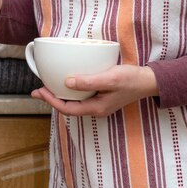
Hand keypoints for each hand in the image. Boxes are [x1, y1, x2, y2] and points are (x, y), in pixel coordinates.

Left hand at [31, 65, 158, 116]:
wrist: (149, 81)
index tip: (40, 90)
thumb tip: (67, 82)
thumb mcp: (110, 78)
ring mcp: (98, 103)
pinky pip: (80, 96)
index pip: (67, 109)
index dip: (51, 101)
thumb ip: (89, 81)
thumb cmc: (132, 79)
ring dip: (59, 95)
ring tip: (47, 86)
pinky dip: (70, 90)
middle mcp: (95, 108)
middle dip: (51, 99)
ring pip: (73, 102)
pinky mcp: (101, 96)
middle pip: (68, 107)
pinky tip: (65, 82)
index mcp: (96, 108)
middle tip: (37, 90)